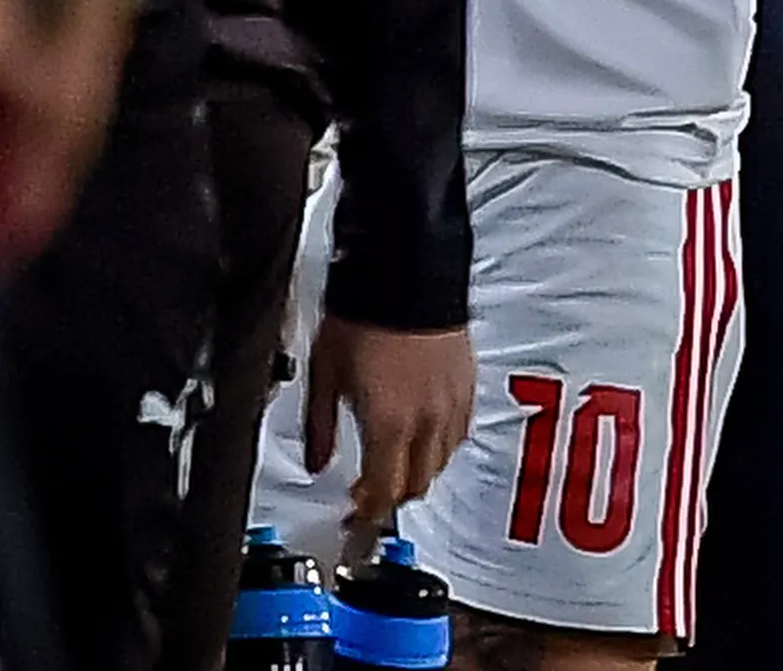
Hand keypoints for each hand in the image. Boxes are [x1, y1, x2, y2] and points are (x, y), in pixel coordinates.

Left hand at [303, 314, 476, 530]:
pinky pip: (459, 434)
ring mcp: (452, 403)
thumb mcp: (324, 372)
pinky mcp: (467, 386)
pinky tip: (423, 434)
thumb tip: (315, 462)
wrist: (404, 270)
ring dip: (417, 472)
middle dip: (391, 497)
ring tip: (393, 462)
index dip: (366, 511)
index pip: (384, 491)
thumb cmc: (364, 314)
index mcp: (390, 422)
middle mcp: (427, 419)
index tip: (354, 514)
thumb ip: (319, 426)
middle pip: (417, 485)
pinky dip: (441, 445)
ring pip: (441, 463)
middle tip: (369, 493)